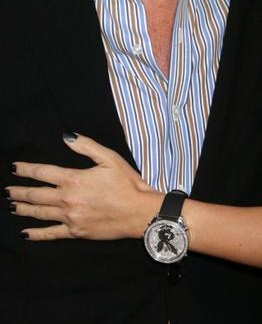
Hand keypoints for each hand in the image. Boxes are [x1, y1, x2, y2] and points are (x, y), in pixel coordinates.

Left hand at [6, 133, 161, 240]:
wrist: (139, 212)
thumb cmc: (127, 183)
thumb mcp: (110, 158)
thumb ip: (86, 146)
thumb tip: (66, 137)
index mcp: (74, 179)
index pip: (43, 172)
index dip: (26, 170)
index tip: (14, 168)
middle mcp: (68, 199)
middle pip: (36, 194)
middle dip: (19, 191)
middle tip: (7, 190)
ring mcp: (70, 217)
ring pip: (39, 213)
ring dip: (23, 208)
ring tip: (12, 205)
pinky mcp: (76, 232)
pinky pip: (51, 234)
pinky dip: (36, 234)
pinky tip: (25, 232)